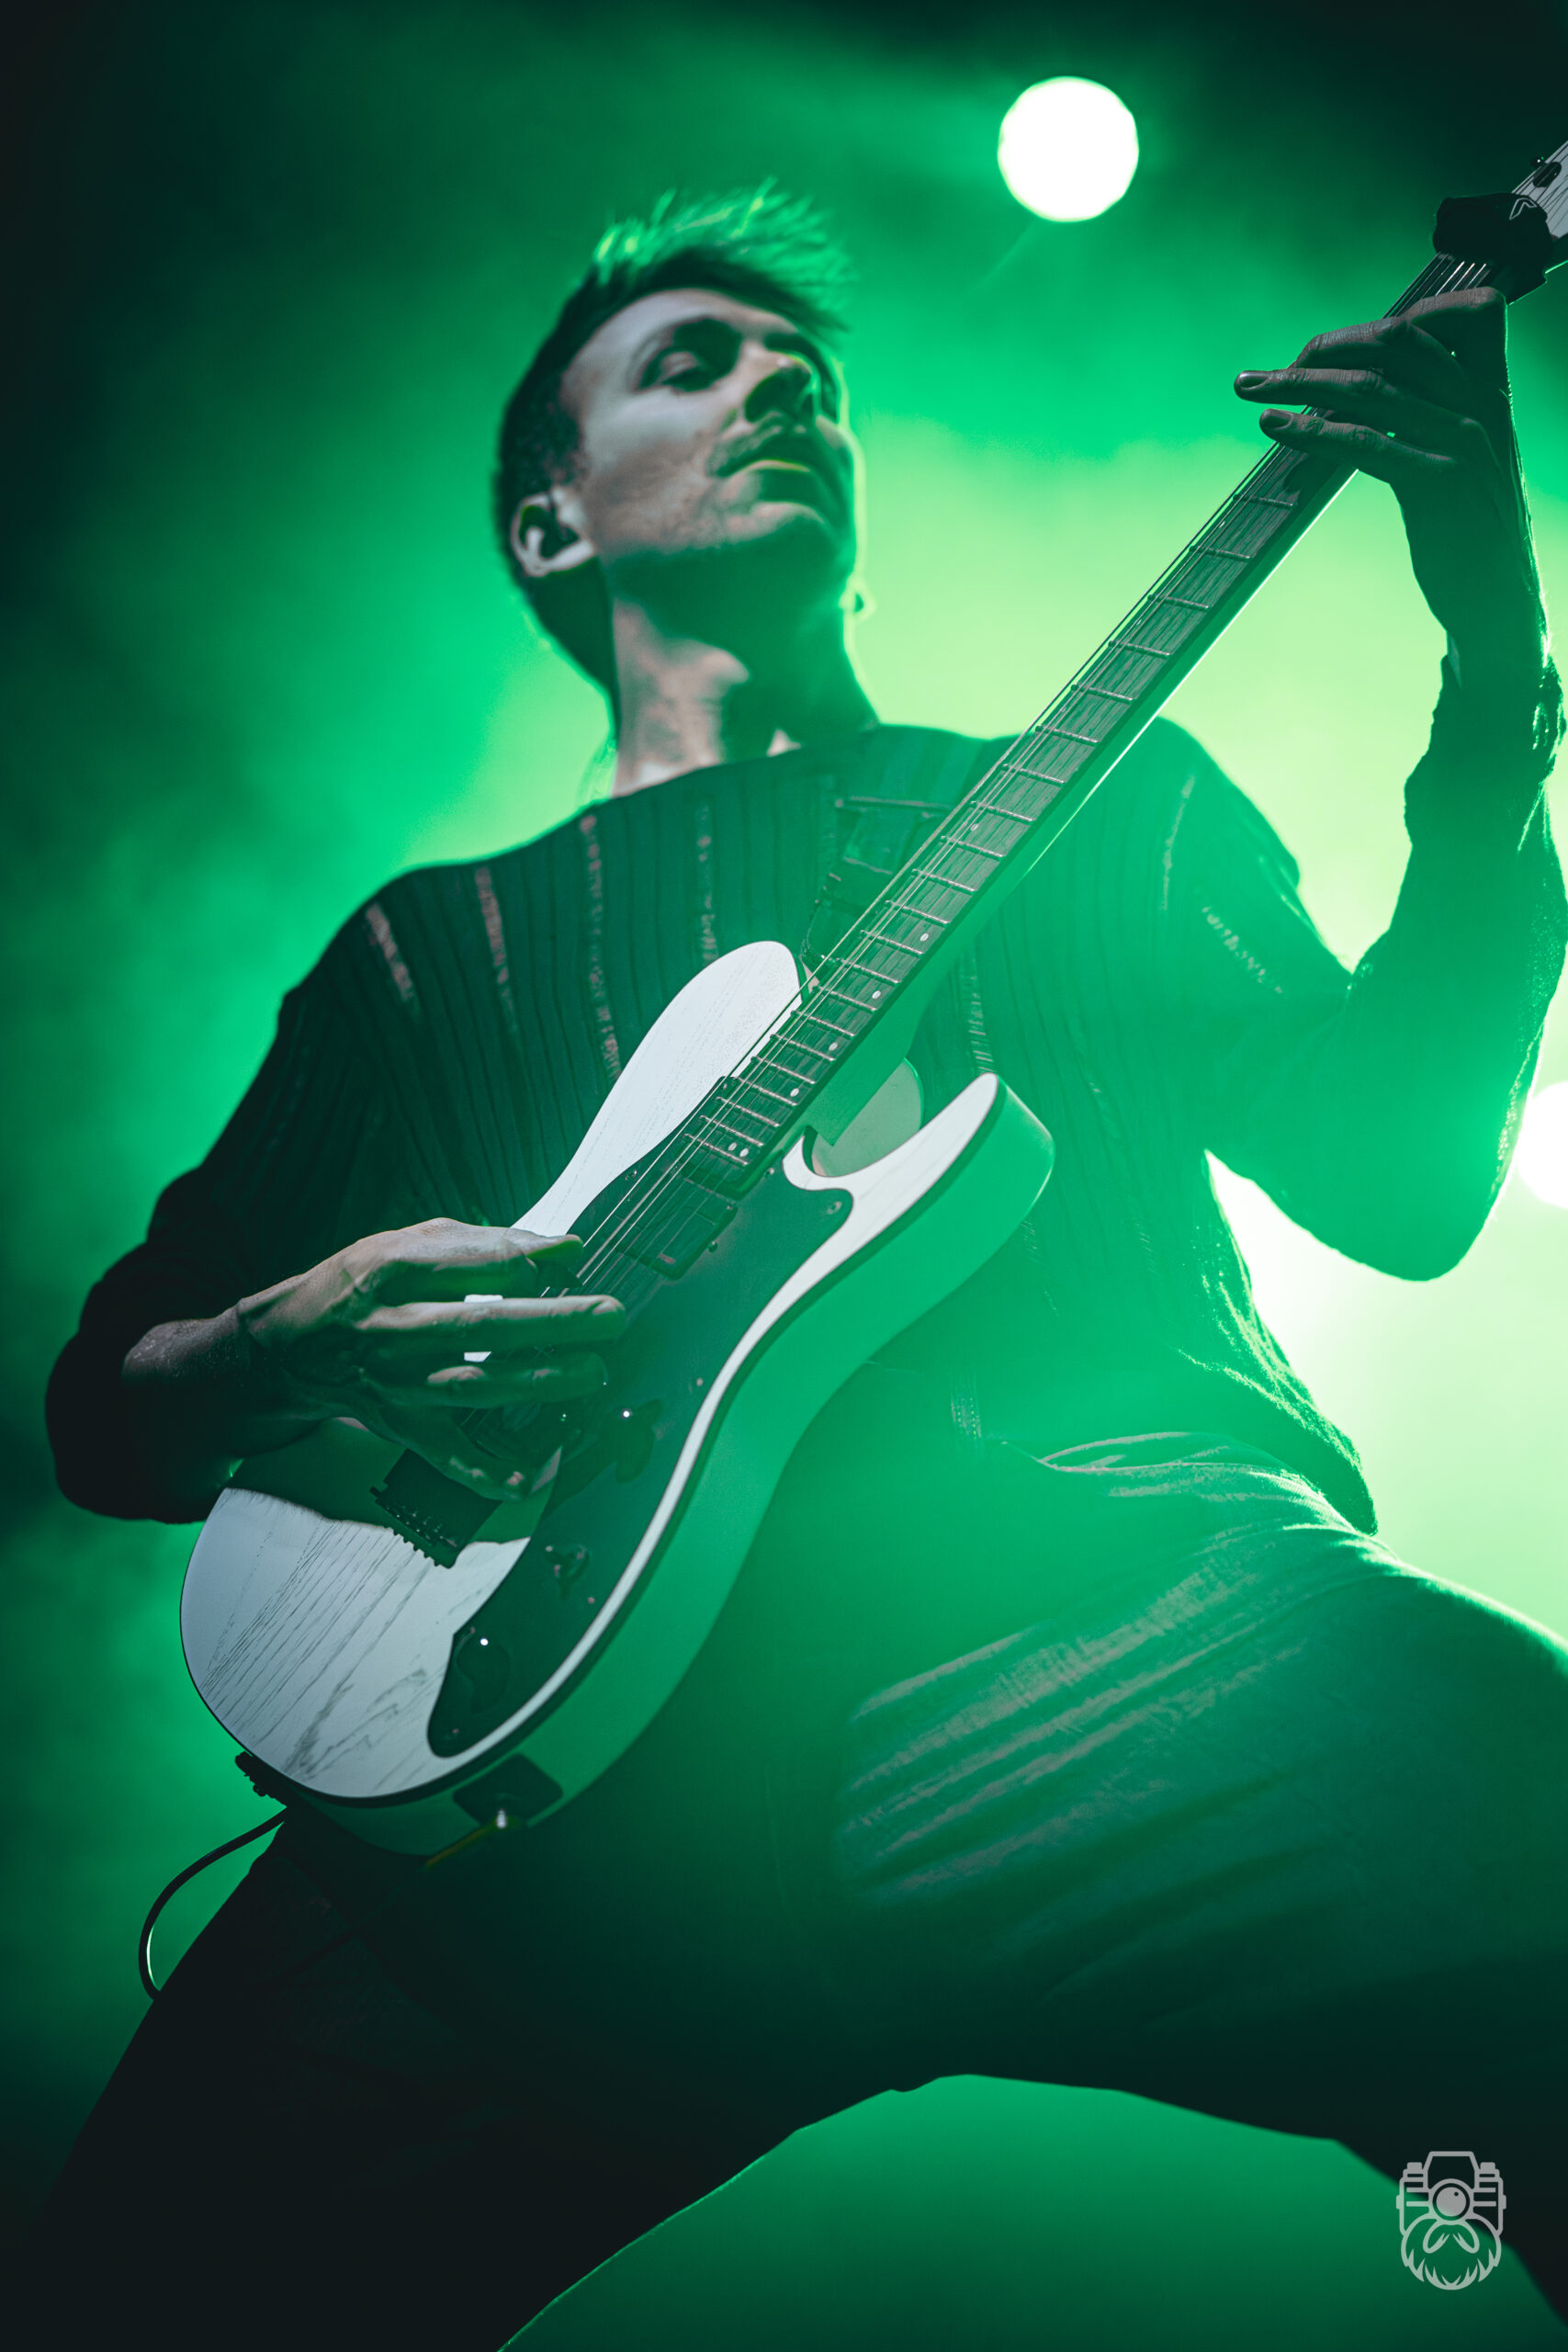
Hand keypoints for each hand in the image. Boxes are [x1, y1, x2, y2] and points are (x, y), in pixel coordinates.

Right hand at [236, 1218, 623, 1500]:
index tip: (569, 1261)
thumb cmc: (367, 1284)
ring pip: (473, 1387)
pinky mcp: (402, 1424)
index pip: (468, 1266)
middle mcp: (394, 1330)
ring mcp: (398, 1383)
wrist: (296, 1345)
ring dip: (537, 1383)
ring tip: (593, 1372)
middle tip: (610, 1316)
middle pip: (480, 1327)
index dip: (522, 1264)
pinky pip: (444, 1454)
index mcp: (394, 1272)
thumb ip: (488, 1243)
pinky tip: (524, 1481)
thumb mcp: (410, 1244)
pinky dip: (482, 1472)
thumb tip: (567, 1249)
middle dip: (552, 1323)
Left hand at [1234, 288, 1547, 699]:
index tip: (1334, 347)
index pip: (1468, 312)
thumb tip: (1355, 387)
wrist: (1496, 599)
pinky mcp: (1439, 483)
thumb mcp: (1455, 456)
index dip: (1397, 315)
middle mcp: (1482, 406)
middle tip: (1269, 371)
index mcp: (1492, 390)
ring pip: (1372, 388)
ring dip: (1298, 384)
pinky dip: (1311, 430)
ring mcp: (1463, 442)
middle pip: (1398, 342)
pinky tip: (1276, 428)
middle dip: (1325, 347)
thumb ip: (1423, 415)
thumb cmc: (1465, 528)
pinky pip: (1366, 442)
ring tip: (1251, 390)